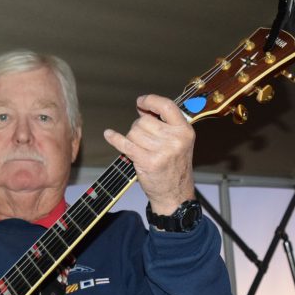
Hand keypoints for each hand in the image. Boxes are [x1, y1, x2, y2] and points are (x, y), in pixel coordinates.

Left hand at [103, 94, 194, 215]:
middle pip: (144, 121)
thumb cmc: (174, 167)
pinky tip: (109, 134)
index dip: (151, 101)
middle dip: (139, 128)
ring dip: (132, 139)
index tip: (140, 102)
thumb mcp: (179, 142)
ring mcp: (162, 151)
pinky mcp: (148, 162)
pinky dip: (115, 138)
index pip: (167, 106)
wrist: (175, 194)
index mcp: (185, 131)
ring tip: (142, 150)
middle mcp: (175, 140)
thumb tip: (142, 107)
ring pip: (134, 133)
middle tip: (145, 142)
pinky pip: (125, 144)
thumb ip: (164, 124)